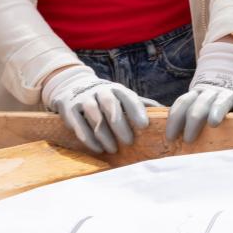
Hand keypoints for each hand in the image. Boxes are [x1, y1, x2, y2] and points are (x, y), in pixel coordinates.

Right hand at [41, 64, 156, 154]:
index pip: (129, 98)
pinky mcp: (68, 108)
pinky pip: (77, 123)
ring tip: (113, 149)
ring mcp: (83, 99)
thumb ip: (140, 104)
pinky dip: (87, 137)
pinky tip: (97, 148)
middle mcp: (100, 91)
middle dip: (120, 125)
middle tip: (129, 142)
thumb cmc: (104, 96)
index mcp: (117, 89)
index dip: (136, 111)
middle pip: (111, 106)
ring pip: (94, 115)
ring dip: (104, 134)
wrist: (72, 84)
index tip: (145, 126)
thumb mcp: (121, 96)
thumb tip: (165, 112)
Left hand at [166, 40, 232, 142]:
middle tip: (188, 139)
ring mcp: (228, 94)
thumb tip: (167, 140)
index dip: (174, 119)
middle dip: (193, 120)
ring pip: (221, 101)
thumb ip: (184, 117)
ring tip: (213, 123)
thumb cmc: (208, 104)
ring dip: (216, 110)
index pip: (182, 103)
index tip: (170, 137)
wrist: (229, 80)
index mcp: (195, 95)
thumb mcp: (194, 105)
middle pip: (199, 104)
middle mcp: (210, 93)